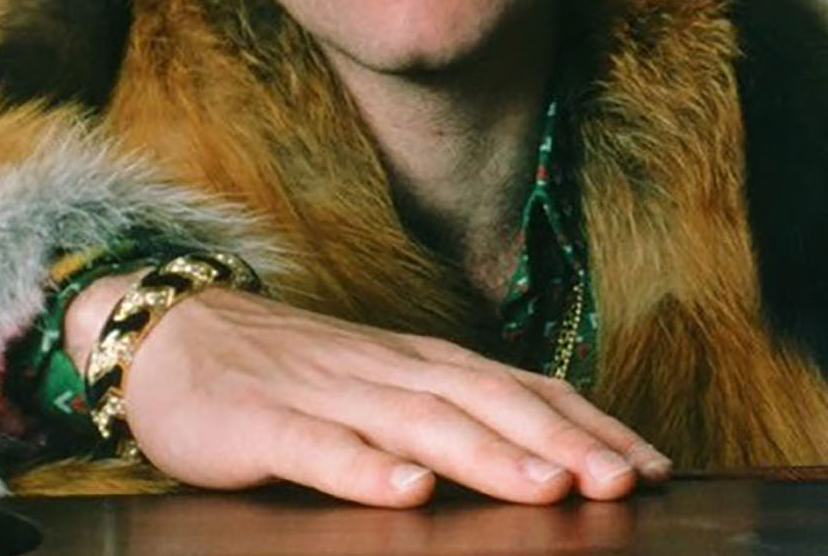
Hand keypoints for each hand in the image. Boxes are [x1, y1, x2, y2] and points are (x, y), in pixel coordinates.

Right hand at [65, 277, 671, 505]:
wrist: (174, 334)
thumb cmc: (297, 377)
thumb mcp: (389, 390)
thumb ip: (457, 417)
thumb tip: (549, 458)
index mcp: (430, 366)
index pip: (530, 391)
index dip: (593, 427)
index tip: (653, 468)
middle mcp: (396, 372)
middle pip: (496, 404)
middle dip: (567, 443)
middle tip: (625, 482)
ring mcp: (333, 394)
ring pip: (426, 423)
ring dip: (492, 457)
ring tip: (548, 490)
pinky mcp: (266, 425)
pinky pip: (322, 448)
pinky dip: (368, 469)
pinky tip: (407, 491)